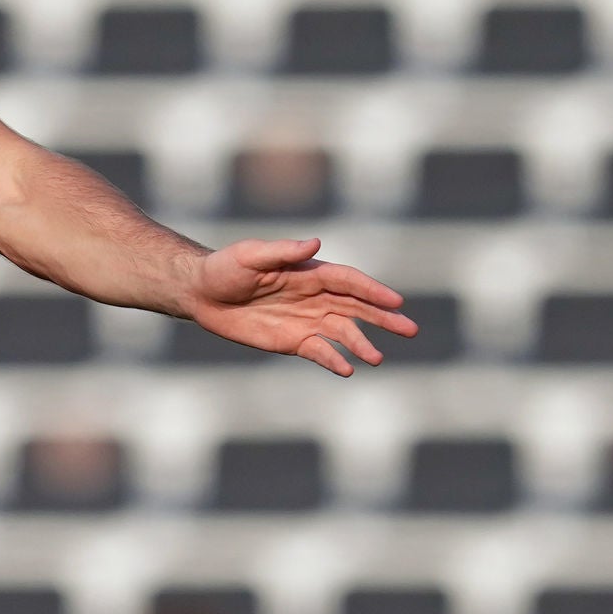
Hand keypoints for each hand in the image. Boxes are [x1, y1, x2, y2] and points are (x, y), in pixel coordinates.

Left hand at [182, 239, 418, 375]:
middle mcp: (316, 296)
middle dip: (384, 318)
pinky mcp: (292, 340)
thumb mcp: (251, 255)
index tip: (395, 302)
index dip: (373, 291)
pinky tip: (347, 370)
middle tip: (410, 329)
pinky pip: (319, 352)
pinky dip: (333, 360)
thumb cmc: (226, 267)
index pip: (350, 282)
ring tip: (376, 358)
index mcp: (311, 272)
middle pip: (357, 308)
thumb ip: (282, 251)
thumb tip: (315, 243)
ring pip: (343, 332)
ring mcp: (307, 319)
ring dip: (361, 344)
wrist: (202, 293)